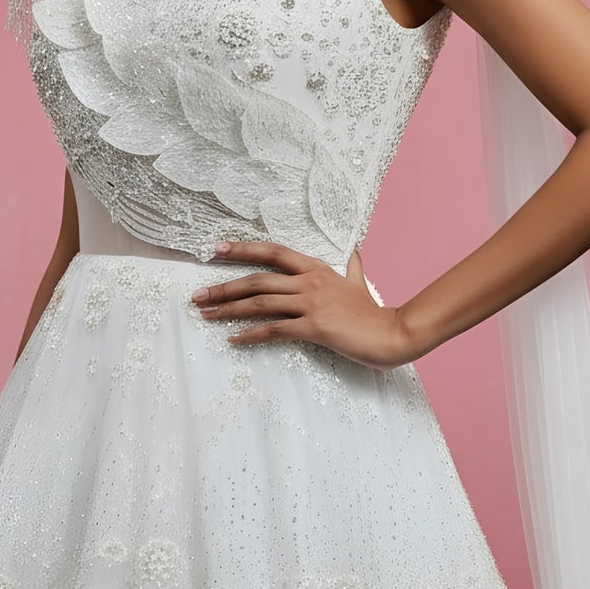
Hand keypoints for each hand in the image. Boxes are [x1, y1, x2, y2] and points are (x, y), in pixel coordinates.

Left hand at [190, 240, 417, 370]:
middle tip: (198, 295)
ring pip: (260, 303)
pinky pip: (274, 330)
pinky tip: (233, 339)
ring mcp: (311, 303)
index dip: (243, 249)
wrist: (391, 333)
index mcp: (316, 269)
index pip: (273, 252)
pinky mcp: (313, 327)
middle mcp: (309, 282)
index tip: (217, 250)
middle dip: (224, 286)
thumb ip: (353, 267)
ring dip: (228, 309)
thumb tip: (355, 252)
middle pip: (257, 279)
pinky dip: (250, 335)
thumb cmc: (373, 313)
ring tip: (206, 315)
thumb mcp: (360, 283)